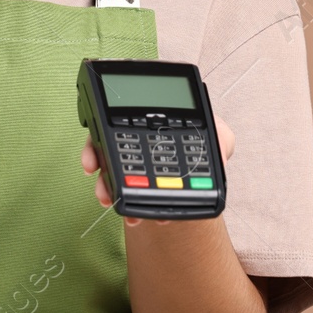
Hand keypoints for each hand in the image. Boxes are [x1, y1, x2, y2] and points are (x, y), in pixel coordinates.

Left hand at [80, 113, 233, 226]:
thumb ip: (221, 149)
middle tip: (118, 208)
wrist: (180, 92)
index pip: (148, 188)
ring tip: (104, 194)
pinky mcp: (108, 126)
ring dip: (103, 185)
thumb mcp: (220, 136)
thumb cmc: (200, 123)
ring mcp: (125, 144)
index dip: (140, 204)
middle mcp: (143, 158)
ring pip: (108, 168)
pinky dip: (91, 156)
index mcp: (163, 164)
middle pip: (124, 182)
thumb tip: (218, 165)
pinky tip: (91, 164)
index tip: (136, 219)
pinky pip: (95, 141)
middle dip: (119, 199)